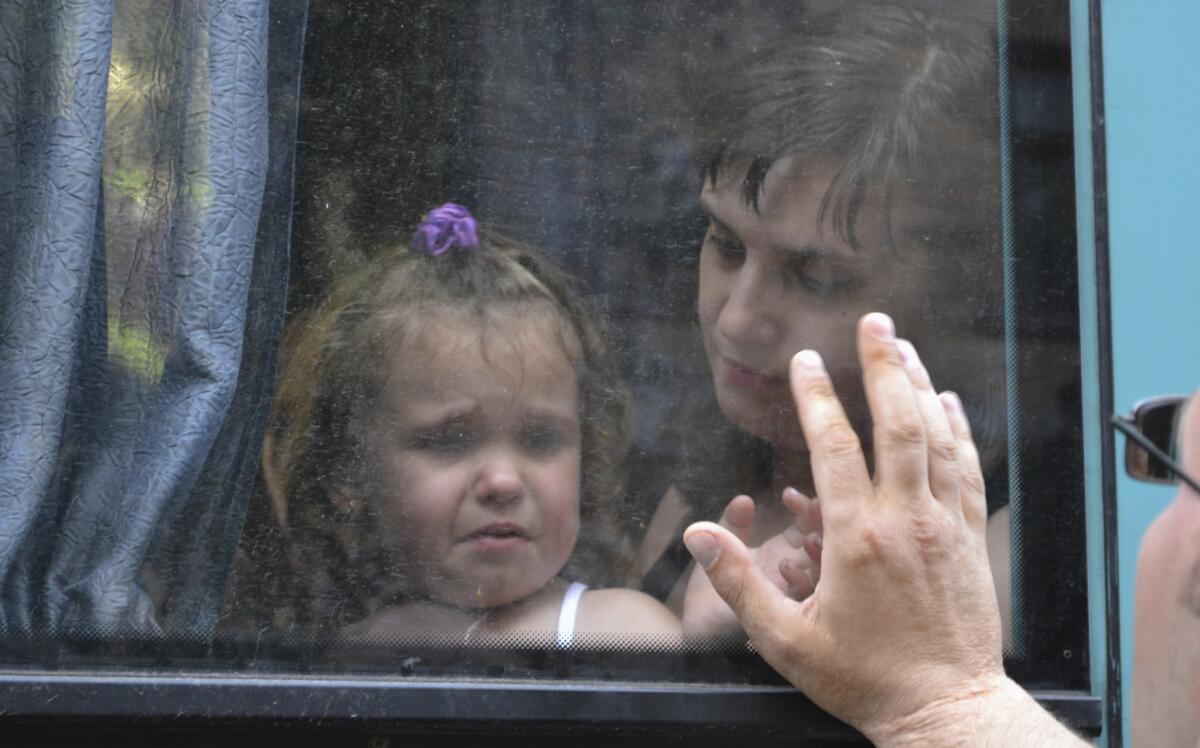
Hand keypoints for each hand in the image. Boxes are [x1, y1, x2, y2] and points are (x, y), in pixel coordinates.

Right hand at [683, 313, 1004, 740]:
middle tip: (874, 322)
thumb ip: (739, 584)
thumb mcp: (786, 641)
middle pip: (899, 424)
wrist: (946, 710)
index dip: (816, 399)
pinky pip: (968, 470)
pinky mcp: (970, 540)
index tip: (804, 361)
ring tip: (904, 346)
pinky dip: (959, 430)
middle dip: (883, 366)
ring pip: (937, 439)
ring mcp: (945, 527)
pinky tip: (948, 402)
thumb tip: (697, 536)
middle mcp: (906, 521)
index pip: (835, 449)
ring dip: (920, 386)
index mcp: (858, 540)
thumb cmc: (863, 679)